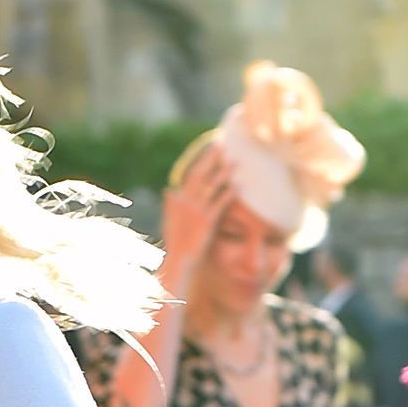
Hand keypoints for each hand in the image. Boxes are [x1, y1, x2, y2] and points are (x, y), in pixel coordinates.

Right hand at [158, 140, 231, 286]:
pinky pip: (220, 203)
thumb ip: (171, 204)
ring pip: (211, 186)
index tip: (212, 148)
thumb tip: (169, 190)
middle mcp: (185, 202)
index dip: (202, 160)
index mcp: (177, 199)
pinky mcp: (206, 222)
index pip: (190, 174)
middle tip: (223, 144)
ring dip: (223, 172)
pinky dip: (229, 193)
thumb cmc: (176, 243)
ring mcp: (196, 211)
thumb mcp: (169, 221)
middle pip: (200, 174)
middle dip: (211, 158)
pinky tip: (238, 186)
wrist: (179, 262)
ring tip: (235, 162)